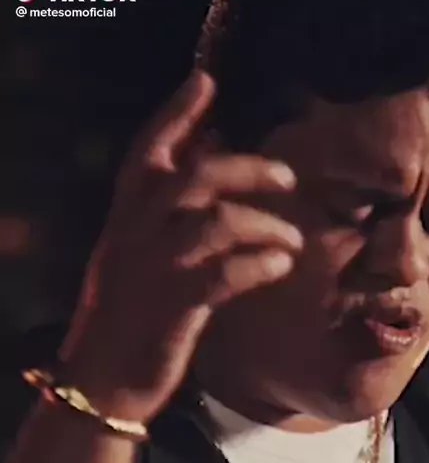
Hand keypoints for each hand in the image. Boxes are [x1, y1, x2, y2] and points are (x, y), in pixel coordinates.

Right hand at [60, 69, 302, 421]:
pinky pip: (226, 275)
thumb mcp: (132, 257)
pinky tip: (281, 265)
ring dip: (265, 225)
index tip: (207, 80)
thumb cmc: (127, 316)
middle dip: (248, 168)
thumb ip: (163, 211)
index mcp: (123, 220)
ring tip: (294, 238)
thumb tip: (210, 159)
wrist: (99, 381)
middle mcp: (135, 236)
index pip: (146, 152)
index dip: (175, 113)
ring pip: (217, 224)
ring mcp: (154, 272)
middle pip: (196, 179)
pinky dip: (260, 265)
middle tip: (288, 173)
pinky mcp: (174, 310)